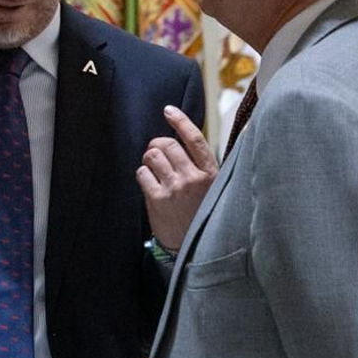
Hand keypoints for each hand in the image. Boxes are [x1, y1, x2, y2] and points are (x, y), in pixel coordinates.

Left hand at [136, 105, 217, 251]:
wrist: (195, 246)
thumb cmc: (204, 213)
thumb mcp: (215, 188)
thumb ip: (205, 164)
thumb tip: (199, 139)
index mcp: (211, 173)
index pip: (194, 139)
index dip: (180, 121)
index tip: (169, 111)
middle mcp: (193, 178)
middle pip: (166, 144)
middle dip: (157, 144)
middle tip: (157, 152)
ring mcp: (174, 188)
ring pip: (152, 156)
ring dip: (149, 158)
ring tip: (155, 168)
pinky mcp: (157, 199)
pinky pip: (142, 173)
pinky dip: (143, 174)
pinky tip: (151, 183)